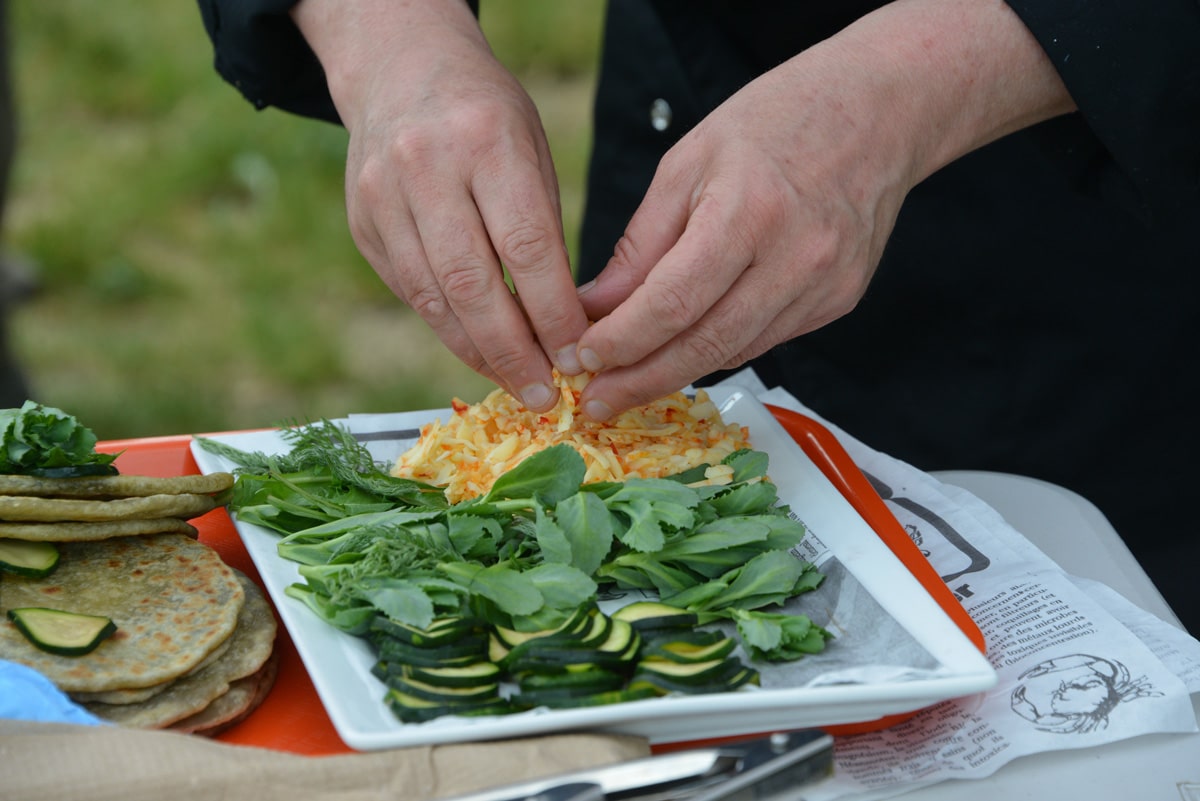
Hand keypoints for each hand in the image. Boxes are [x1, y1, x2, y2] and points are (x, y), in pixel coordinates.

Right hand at [292, 0, 589, 410]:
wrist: (399, 69)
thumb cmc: (486, 115)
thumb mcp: (531, 149)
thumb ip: (541, 229)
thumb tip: (559, 324)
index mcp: (486, 142)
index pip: (526, 248)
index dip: (553, 314)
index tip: (577, 356)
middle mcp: (426, 169)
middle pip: (473, 284)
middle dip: (513, 351)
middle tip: (545, 393)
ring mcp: (383, 197)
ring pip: (434, 298)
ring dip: (478, 352)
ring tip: (515, 382)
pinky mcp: (362, 222)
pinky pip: (411, 292)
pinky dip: (447, 328)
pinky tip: (478, 350)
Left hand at [573, 0, 1073, 419]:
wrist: (877, 110)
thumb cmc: (775, 122)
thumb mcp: (688, 163)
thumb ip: (642, 244)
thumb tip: (595, 308)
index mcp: (748, 212)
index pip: (673, 302)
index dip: (623, 341)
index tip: (583, 360)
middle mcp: (795, 257)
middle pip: (706, 344)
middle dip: (642, 380)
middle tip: (598, 402)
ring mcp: (825, 285)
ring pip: (736, 352)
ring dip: (677, 373)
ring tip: (628, 383)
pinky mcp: (840, 300)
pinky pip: (765, 340)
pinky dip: (719, 348)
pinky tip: (687, 348)